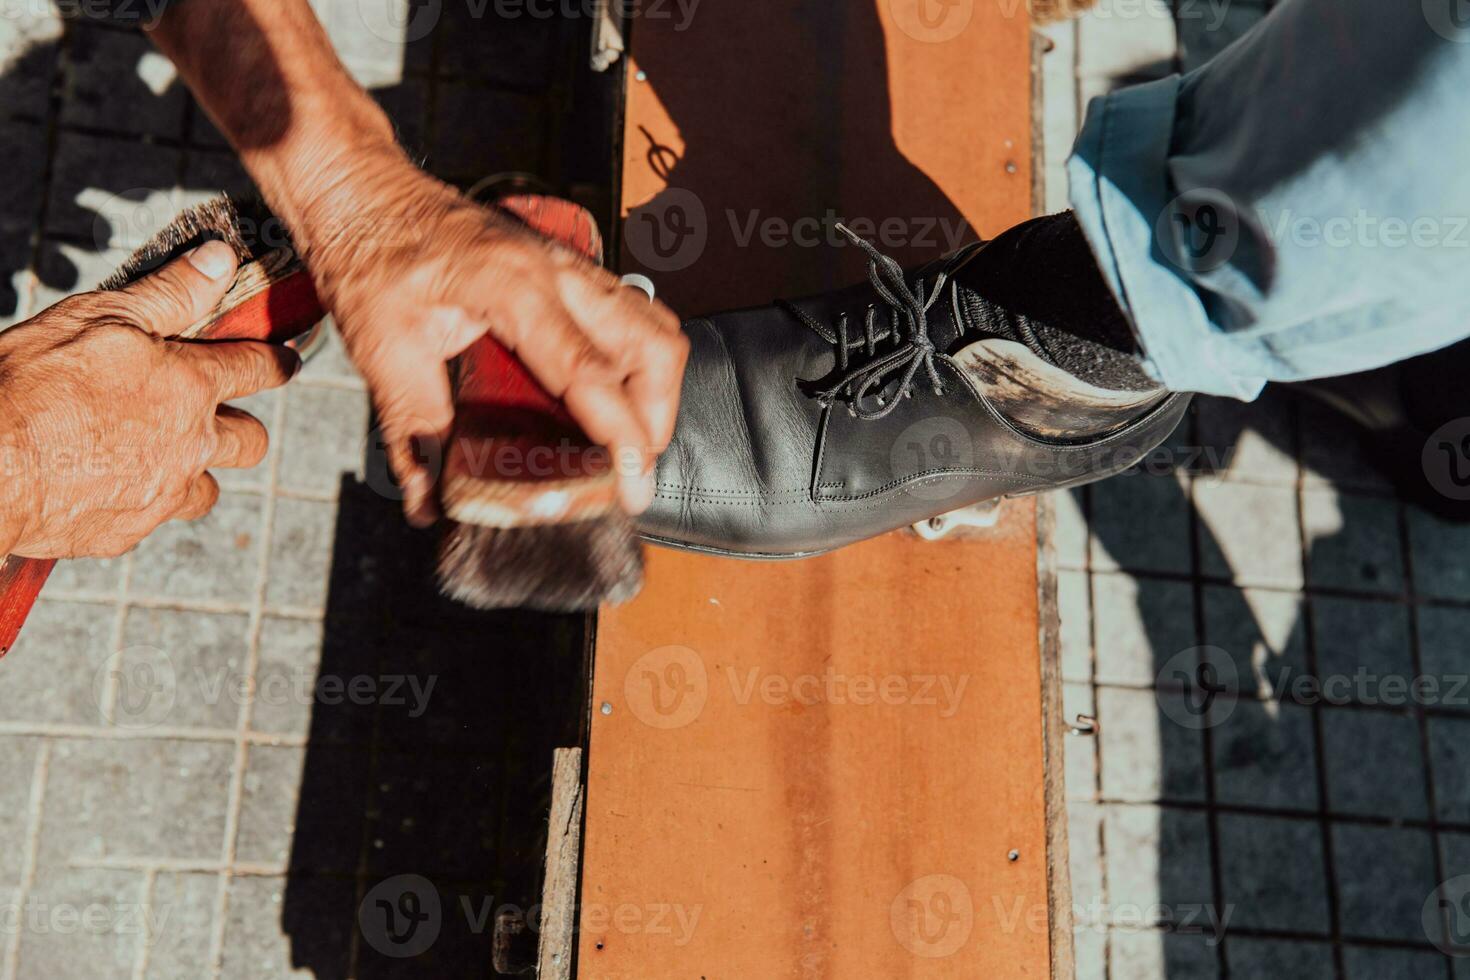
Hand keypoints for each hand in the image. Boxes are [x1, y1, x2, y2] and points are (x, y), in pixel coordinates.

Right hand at [0, 242, 299, 557]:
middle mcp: (191, 445)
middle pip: (250, 441)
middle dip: (239, 425)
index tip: (285, 361)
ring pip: (207, 488)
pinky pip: (154, 516)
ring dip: (194, 470)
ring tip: (158, 453)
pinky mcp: (128, 531)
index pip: (257, 368)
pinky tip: (106, 482)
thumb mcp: (100, 317)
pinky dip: (141, 499)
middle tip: (210, 413)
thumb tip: (221, 260)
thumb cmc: (35, 384)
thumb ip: (168, 292)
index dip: (275, 361)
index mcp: (191, 386)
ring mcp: (162, 493)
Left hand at [305, 162, 688, 524]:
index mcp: (514, 288)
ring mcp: (570, 266)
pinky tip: (611, 397)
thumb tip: (427, 500)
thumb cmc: (369, 254)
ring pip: (654, 327)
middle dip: (656, 418)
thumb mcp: (382, 349)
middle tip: (631, 470)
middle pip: (654, 346)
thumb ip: (414, 429)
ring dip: (656, 389)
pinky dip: (640, 363)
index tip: (632, 488)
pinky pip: (633, 314)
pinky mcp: (569, 270)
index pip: (592, 373)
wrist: (363, 191)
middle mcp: (558, 272)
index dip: (622, 437)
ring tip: (628, 440)